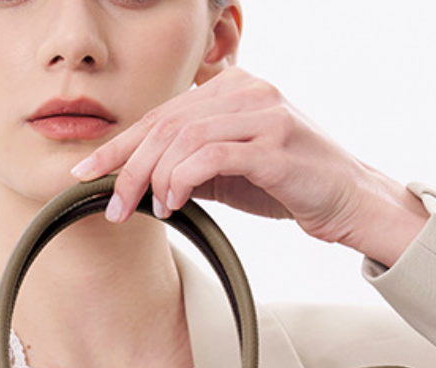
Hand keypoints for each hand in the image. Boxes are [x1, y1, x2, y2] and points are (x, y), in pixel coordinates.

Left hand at [71, 67, 427, 268]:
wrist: (347, 200)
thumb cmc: (288, 184)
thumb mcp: (229, 171)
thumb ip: (190, 164)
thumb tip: (137, 180)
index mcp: (233, 89)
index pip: (162, 114)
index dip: (120, 145)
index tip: (87, 173)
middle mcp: (247, 91)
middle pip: (166, 125)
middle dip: (128, 168)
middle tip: (112, 206)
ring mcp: (263, 115)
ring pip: (183, 139)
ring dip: (154, 179)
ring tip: (151, 210)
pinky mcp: (275, 145)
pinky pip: (211, 157)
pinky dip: (182, 181)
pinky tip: (173, 203)